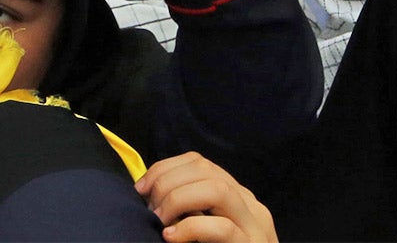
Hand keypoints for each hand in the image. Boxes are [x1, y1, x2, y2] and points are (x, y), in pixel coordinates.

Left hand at [138, 152, 278, 242]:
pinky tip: (171, 237)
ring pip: (218, 189)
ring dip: (179, 199)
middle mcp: (250, 206)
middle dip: (167, 182)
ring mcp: (255, 228)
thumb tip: (147, 189)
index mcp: (237, 196)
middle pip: (205, 169)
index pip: (199, 162)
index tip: (141, 188)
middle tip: (149, 208)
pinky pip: (222, 228)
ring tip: (160, 220)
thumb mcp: (201, 227)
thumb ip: (189, 207)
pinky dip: (190, 228)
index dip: (165, 168)